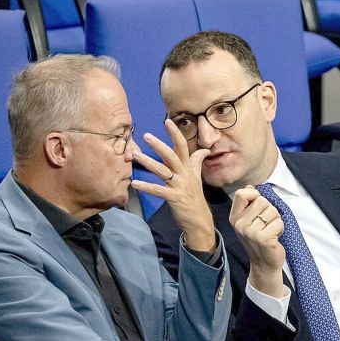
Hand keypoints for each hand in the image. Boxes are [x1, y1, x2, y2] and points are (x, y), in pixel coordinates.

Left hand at [131, 119, 214, 251]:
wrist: (199, 220)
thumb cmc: (194, 198)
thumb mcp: (197, 178)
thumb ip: (197, 162)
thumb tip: (204, 149)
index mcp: (188, 168)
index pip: (182, 147)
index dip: (175, 134)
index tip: (167, 121)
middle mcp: (184, 175)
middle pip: (172, 156)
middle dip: (159, 145)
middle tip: (145, 135)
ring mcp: (179, 186)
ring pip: (163, 171)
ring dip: (148, 162)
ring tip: (135, 155)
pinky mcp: (174, 198)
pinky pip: (159, 191)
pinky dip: (146, 187)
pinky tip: (135, 184)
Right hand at [230, 187, 284, 297]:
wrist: (264, 264)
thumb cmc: (259, 240)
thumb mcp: (249, 221)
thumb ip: (249, 204)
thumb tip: (251, 187)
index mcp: (234, 217)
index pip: (242, 193)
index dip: (255, 194)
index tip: (259, 205)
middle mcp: (239, 224)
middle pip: (262, 200)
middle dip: (270, 210)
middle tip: (266, 224)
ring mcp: (250, 232)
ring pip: (272, 210)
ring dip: (276, 220)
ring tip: (270, 230)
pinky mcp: (263, 238)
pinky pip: (278, 222)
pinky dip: (280, 228)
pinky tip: (275, 237)